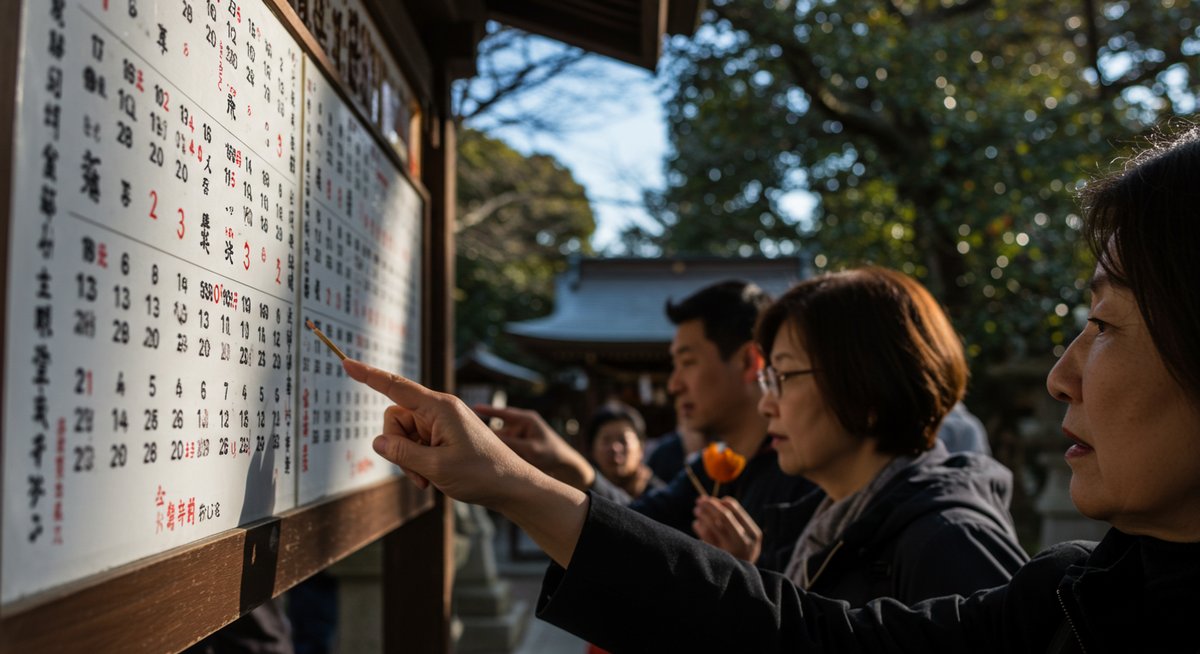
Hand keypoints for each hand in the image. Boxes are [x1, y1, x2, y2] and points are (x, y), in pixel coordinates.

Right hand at [342, 359, 529, 506]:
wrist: (511, 486)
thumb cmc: (481, 474)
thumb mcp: (437, 467)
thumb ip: (402, 453)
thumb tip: (377, 442)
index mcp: (440, 407)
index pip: (396, 387)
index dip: (368, 375)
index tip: (346, 362)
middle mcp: (440, 410)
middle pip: (395, 418)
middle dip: (397, 447)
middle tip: (418, 473)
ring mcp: (442, 423)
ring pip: (404, 435)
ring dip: (409, 459)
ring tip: (429, 478)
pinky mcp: (444, 435)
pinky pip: (416, 444)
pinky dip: (418, 462)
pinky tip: (432, 478)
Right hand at [473, 405, 595, 489]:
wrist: (565, 466)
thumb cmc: (552, 454)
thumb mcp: (531, 449)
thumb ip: (511, 445)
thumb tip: (490, 442)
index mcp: (526, 419)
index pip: (503, 412)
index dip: (487, 411)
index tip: (472, 408)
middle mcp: (520, 425)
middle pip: (497, 429)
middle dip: (483, 433)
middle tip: (465, 437)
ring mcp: (518, 436)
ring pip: (498, 440)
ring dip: (489, 446)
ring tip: (473, 451)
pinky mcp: (517, 446)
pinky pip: (502, 448)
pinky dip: (495, 453)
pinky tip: (484, 460)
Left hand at [693, 496, 761, 563]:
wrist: (742, 580)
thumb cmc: (741, 552)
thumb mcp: (745, 538)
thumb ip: (733, 520)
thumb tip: (709, 499)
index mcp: (754, 534)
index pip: (735, 509)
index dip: (719, 502)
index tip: (709, 499)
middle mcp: (745, 542)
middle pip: (723, 515)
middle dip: (709, 505)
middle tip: (699, 500)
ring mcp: (732, 551)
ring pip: (713, 526)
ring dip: (702, 514)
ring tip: (696, 510)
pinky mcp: (719, 557)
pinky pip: (706, 538)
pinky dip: (700, 527)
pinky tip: (696, 523)